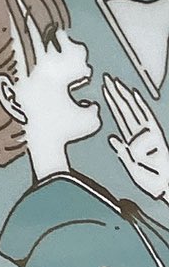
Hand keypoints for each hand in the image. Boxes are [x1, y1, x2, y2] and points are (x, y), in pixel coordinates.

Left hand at [107, 75, 168, 203]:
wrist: (166, 187)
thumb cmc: (151, 181)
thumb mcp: (132, 168)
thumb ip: (123, 153)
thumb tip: (112, 138)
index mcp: (132, 141)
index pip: (120, 116)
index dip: (112, 103)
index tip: (104, 89)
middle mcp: (140, 134)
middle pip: (125, 109)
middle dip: (116, 94)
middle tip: (106, 78)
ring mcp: (149, 133)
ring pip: (134, 109)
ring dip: (125, 96)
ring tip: (116, 83)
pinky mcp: (157, 135)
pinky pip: (148, 117)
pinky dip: (141, 105)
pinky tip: (135, 94)